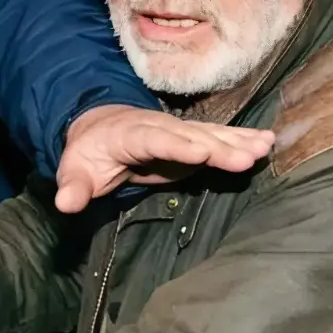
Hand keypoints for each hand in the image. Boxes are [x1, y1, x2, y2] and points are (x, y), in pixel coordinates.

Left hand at [55, 103, 273, 213]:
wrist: (103, 129)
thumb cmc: (90, 153)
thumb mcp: (75, 169)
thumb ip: (72, 186)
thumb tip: (64, 203)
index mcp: (130, 134)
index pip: (154, 139)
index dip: (176, 145)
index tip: (200, 152)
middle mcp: (160, 128)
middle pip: (191, 137)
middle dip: (219, 146)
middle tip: (248, 156)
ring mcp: (179, 133)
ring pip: (211, 135)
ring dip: (238, 141)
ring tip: (265, 146)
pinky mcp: (194, 141)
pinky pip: (219, 139)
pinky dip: (242, 140)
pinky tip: (267, 142)